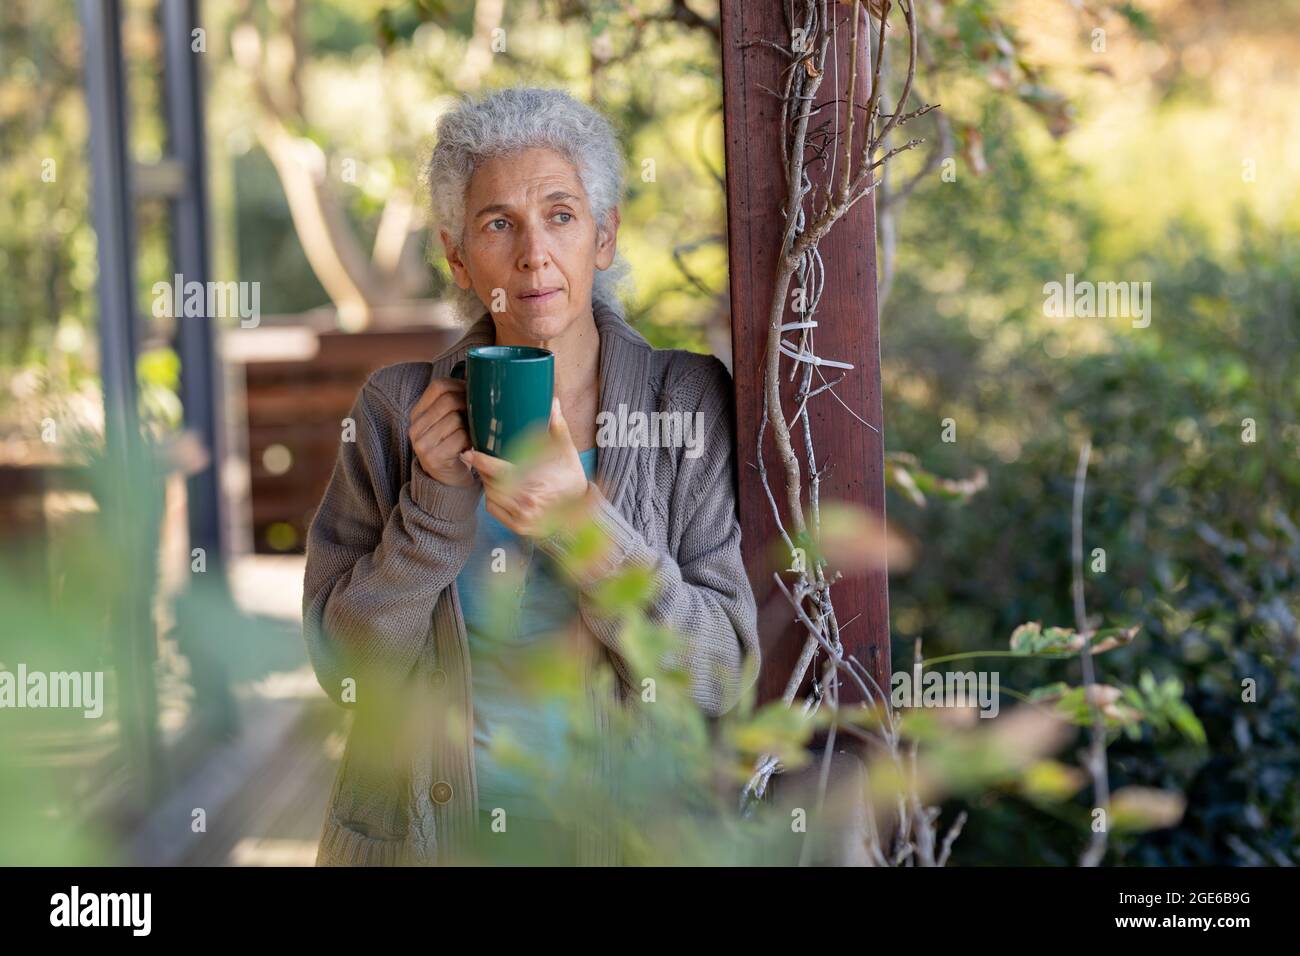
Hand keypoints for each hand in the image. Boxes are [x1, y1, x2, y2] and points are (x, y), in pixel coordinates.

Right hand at [409, 376, 474, 486]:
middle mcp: (415, 427)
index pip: (438, 386)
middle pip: (448, 401)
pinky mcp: (432, 458)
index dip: (460, 385)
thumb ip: (456, 402)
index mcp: (418, 413)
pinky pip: (459, 438)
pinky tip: (471, 446)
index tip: (474, 394)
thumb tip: (480, 373)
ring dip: (471, 425)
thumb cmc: (455, 447)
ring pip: (455, 419)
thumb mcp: (451, 422)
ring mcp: (421, 443)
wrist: (448, 483)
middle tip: (481, 414)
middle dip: (469, 404)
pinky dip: (470, 440)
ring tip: (475, 432)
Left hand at [461, 397, 592, 536]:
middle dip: (484, 469)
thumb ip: (558, 428)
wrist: (582, 510)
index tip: (469, 452)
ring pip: (490, 496)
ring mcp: (523, 519)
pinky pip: (492, 509)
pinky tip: (500, 487)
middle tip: (482, 457)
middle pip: (492, 483)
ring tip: (493, 471)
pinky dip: (492, 497)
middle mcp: (527, 505)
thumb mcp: (567, 451)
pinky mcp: (519, 527)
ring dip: (488, 482)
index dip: (482, 462)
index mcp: (537, 485)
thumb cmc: (572, 477)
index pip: (501, 473)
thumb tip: (552, 401)